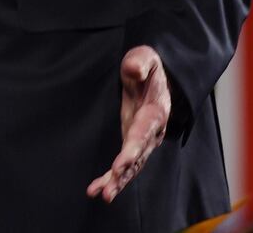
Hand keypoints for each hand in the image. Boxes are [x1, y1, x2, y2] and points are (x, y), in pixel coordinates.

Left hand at [86, 45, 170, 203]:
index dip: (131, 151)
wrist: (155, 76)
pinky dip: (114, 178)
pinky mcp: (134, 144)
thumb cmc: (148, 66)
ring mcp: (143, 140)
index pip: (142, 135)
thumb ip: (140, 62)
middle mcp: (152, 132)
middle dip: (122, 175)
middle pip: (137, 158)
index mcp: (155, 112)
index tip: (119, 166)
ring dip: (117, 182)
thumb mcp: (146, 58)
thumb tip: (133, 70)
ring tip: (102, 195)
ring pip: (132, 167)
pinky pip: (125, 165)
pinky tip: (98, 189)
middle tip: (108, 192)